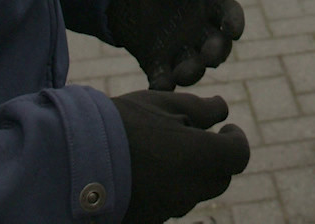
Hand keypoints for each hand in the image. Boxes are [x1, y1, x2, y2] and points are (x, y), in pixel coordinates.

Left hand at [107, 0, 245, 89]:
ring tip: (183, 74)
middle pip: (217, 47)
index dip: (235, 23)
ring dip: (192, 72)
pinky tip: (159, 86)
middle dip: (216, 54)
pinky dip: (162, 84)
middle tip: (211, 58)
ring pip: (193, 66)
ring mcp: (179, 49)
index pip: (230, 15)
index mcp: (209, 4)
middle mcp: (200, 30)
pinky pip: (163, 77)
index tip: (235, 31)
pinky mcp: (157, 62)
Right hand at [112, 90, 249, 223]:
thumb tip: (222, 110)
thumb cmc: (122, 124)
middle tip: (194, 138)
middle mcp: (192, 189)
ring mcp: (170, 209)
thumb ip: (200, 108)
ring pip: (193, 192)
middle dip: (214, 158)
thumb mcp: (163, 103)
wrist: (75, 158)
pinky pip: (168, 204)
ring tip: (161, 153)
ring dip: (189, 175)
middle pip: (219, 178)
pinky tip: (143, 172)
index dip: (235, 139)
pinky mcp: (150, 220)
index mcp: (203, 157)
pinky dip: (166, 189)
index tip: (226, 128)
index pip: (239, 155)